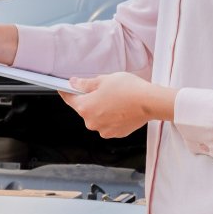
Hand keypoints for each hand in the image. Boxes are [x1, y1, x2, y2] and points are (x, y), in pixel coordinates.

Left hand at [58, 72, 177, 138]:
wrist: (149, 102)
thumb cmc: (128, 89)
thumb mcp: (103, 80)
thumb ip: (85, 84)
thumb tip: (74, 83)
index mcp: (85, 108)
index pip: (69, 99)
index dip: (66, 92)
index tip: (63, 88)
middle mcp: (92, 122)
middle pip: (85, 109)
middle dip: (90, 100)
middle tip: (101, 89)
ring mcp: (104, 130)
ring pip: (97, 117)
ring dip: (101, 109)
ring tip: (114, 98)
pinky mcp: (116, 133)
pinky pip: (108, 124)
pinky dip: (111, 117)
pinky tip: (120, 107)